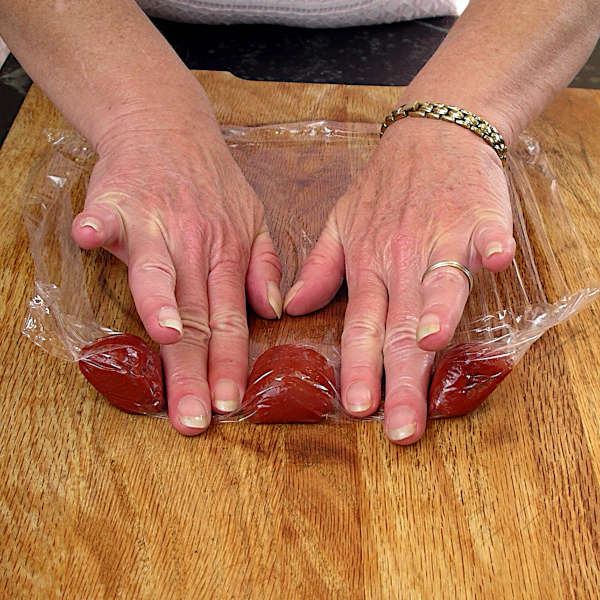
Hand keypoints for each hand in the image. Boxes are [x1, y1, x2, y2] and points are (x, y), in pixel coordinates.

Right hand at [72, 112, 281, 434]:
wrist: (169, 127)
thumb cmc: (212, 183)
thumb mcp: (254, 221)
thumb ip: (264, 268)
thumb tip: (273, 311)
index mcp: (226, 257)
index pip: (230, 322)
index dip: (230, 364)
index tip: (230, 405)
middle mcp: (194, 246)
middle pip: (195, 315)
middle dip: (195, 369)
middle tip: (193, 417)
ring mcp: (156, 224)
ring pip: (160, 272)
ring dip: (161, 302)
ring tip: (169, 339)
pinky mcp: (118, 201)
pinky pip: (106, 214)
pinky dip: (98, 225)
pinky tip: (90, 239)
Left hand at [284, 117, 514, 443]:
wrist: (429, 134)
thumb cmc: (385, 187)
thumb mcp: (340, 225)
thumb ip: (319, 269)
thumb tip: (290, 308)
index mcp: (369, 267)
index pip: (361, 327)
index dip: (359, 367)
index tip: (358, 409)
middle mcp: (400, 260)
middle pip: (400, 326)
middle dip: (400, 379)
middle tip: (402, 427)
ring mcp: (438, 237)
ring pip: (436, 286)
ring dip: (435, 313)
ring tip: (430, 349)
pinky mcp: (476, 216)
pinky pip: (483, 233)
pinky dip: (488, 246)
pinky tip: (493, 262)